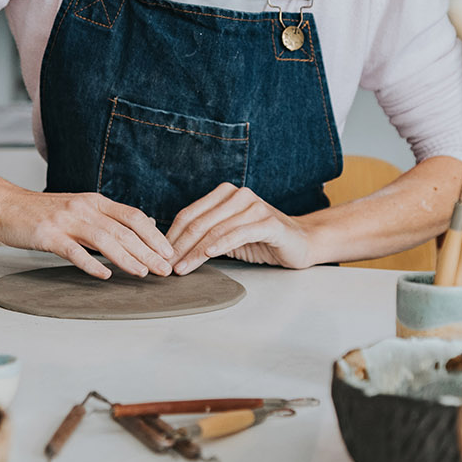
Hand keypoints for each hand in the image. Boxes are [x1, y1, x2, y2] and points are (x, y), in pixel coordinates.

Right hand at [0, 189, 175, 279]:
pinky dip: (91, 264)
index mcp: (95, 201)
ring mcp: (66, 220)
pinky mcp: (48, 235)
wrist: (5, 205)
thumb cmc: (43, 211)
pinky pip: (73, 250)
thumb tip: (143, 226)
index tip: (169, 252)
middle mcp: (84, 208)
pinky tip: (104, 275)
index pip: (133, 216)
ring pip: (104, 239)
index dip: (154, 235)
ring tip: (142, 273)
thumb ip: (108, 218)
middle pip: (123, 230)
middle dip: (148, 251)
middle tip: (165, 269)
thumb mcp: (81, 208)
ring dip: (126, 258)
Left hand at [165, 184, 313, 273]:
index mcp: (225, 194)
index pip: (190, 214)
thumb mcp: (227, 235)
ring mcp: (255, 207)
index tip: (160, 256)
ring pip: (215, 230)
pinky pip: (239, 233)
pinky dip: (221, 244)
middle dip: (180, 246)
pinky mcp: (269, 222)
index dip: (172, 236)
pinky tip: (209, 254)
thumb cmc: (261, 239)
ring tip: (183, 268)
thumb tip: (171, 250)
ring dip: (195, 251)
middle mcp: (238, 196)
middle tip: (167, 266)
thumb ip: (205, 235)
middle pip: (199, 222)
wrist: (300, 242)